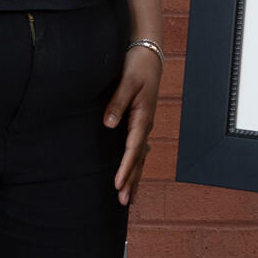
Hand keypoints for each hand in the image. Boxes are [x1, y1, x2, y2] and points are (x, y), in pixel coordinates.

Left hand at [103, 43, 161, 205]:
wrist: (149, 56)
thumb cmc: (137, 67)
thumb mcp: (127, 83)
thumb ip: (117, 103)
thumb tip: (108, 125)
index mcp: (142, 118)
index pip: (132, 150)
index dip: (125, 169)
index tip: (118, 184)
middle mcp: (145, 125)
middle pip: (138, 159)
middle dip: (131, 181)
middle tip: (123, 202)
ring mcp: (143, 124)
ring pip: (139, 157)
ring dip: (134, 177)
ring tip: (128, 197)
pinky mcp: (140, 121)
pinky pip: (137, 148)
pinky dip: (134, 164)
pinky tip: (132, 174)